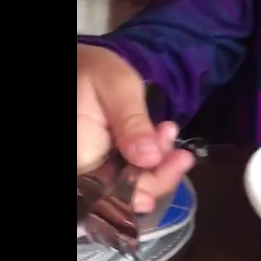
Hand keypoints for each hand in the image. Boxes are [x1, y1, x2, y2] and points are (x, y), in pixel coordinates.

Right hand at [77, 45, 194, 212]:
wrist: (81, 65)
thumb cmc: (94, 70)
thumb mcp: (117, 87)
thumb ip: (131, 123)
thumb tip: (148, 159)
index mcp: (79, 155)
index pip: (106, 195)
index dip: (139, 194)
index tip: (170, 173)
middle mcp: (82, 169)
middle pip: (120, 196)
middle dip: (157, 176)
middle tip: (182, 154)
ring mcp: (92, 168)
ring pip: (128, 185)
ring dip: (157, 166)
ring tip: (168, 132)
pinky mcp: (102, 163)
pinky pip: (128, 172)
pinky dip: (149, 158)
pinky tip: (161, 135)